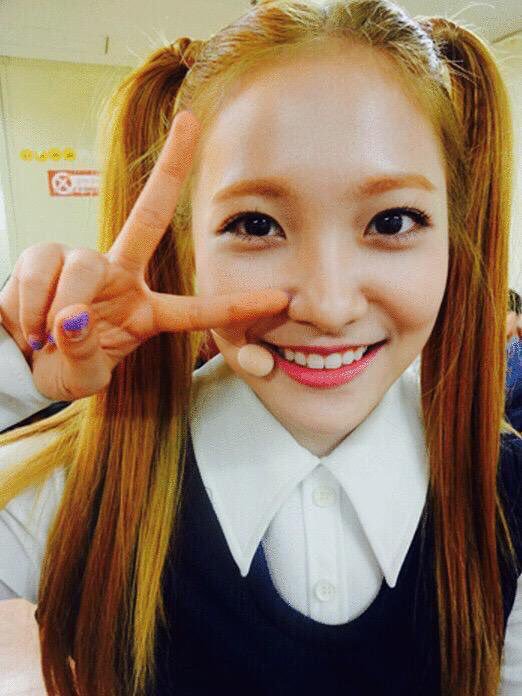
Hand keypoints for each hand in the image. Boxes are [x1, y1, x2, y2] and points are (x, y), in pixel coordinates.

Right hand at [0, 111, 288, 400]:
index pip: (196, 311)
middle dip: (170, 168)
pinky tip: (26, 324)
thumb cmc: (60, 368)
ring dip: (59, 304)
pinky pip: (41, 266)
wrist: (20, 363)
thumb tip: (73, 318)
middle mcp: (122, 278)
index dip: (236, 306)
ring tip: (44, 337)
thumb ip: (84, 354)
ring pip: (82, 263)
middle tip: (189, 122)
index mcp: (145, 313)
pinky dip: (28, 302)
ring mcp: (85, 264)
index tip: (279, 298)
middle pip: (148, 215)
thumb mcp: (80, 377)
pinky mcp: (46, 257)